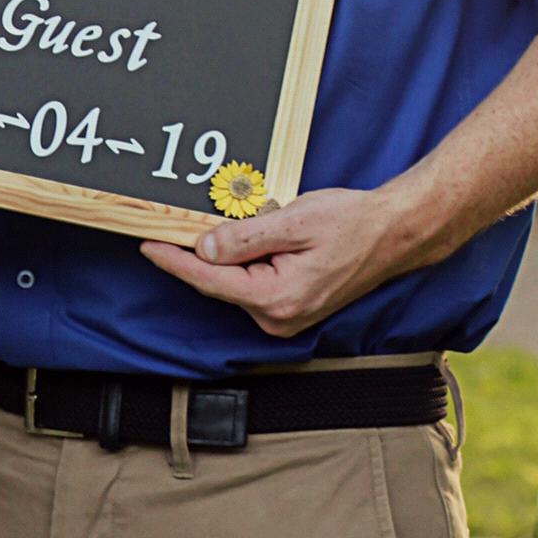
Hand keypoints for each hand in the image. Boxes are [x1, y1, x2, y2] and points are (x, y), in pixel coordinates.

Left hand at [140, 187, 403, 337]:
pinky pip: (251, 282)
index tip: (146, 245)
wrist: (391, 233)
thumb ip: (245, 238)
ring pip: (234, 281)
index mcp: (276, 298)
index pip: (209, 279)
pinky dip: (241, 261)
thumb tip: (204, 249)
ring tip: (222, 221)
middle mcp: (278, 316)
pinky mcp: (291, 306)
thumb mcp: (292, 222)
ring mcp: (285, 315)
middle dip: (196, 252)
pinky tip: (241, 238)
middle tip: (172, 221)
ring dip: (223, 255)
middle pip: (219, 282)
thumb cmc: (349, 223)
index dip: (174, 260)